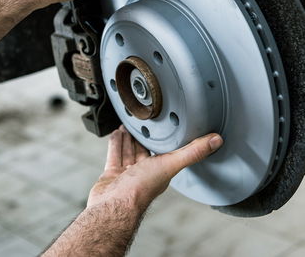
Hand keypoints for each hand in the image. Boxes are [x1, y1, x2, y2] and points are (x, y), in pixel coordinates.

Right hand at [87, 126, 223, 211]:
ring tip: (128, 126)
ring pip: (129, 151)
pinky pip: (115, 155)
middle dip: (144, 136)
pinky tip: (117, 134)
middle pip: (144, 150)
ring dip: (129, 138)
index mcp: (160, 171)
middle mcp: (144, 173)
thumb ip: (192, 152)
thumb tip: (216, 140)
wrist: (114, 204)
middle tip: (144, 123)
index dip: (164, 139)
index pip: (164, 152)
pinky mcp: (112, 174)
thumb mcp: (170, 164)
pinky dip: (116, 143)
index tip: (165, 126)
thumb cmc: (141, 190)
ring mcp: (127, 174)